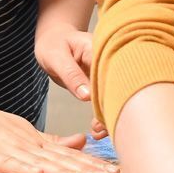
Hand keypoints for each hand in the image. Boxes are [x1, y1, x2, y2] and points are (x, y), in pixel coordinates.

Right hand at [0, 99, 117, 172]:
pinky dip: (23, 168)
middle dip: (87, 170)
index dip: (92, 164)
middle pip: (62, 160)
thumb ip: (54, 141)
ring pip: (41, 163)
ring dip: (64, 171)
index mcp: (39, 144)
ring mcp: (11, 152)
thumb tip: (82, 141)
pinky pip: (9, 164)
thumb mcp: (27, 134)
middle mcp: (30, 147)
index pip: (70, 156)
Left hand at [34, 24, 105, 138]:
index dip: (113, 94)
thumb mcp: (56, 57)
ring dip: (109, 114)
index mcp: (103, 49)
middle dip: (113, 109)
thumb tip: (87, 97)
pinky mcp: (103, 83)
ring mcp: (108, 73)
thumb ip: (71, 75)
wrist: (54, 40)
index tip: (105, 113)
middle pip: (119, 87)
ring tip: (98, 132)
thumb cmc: (54, 44)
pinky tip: (97, 128)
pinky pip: (107, 100)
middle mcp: (110, 60)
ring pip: (114, 96)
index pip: (114, 72)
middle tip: (101, 128)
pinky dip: (103, 114)